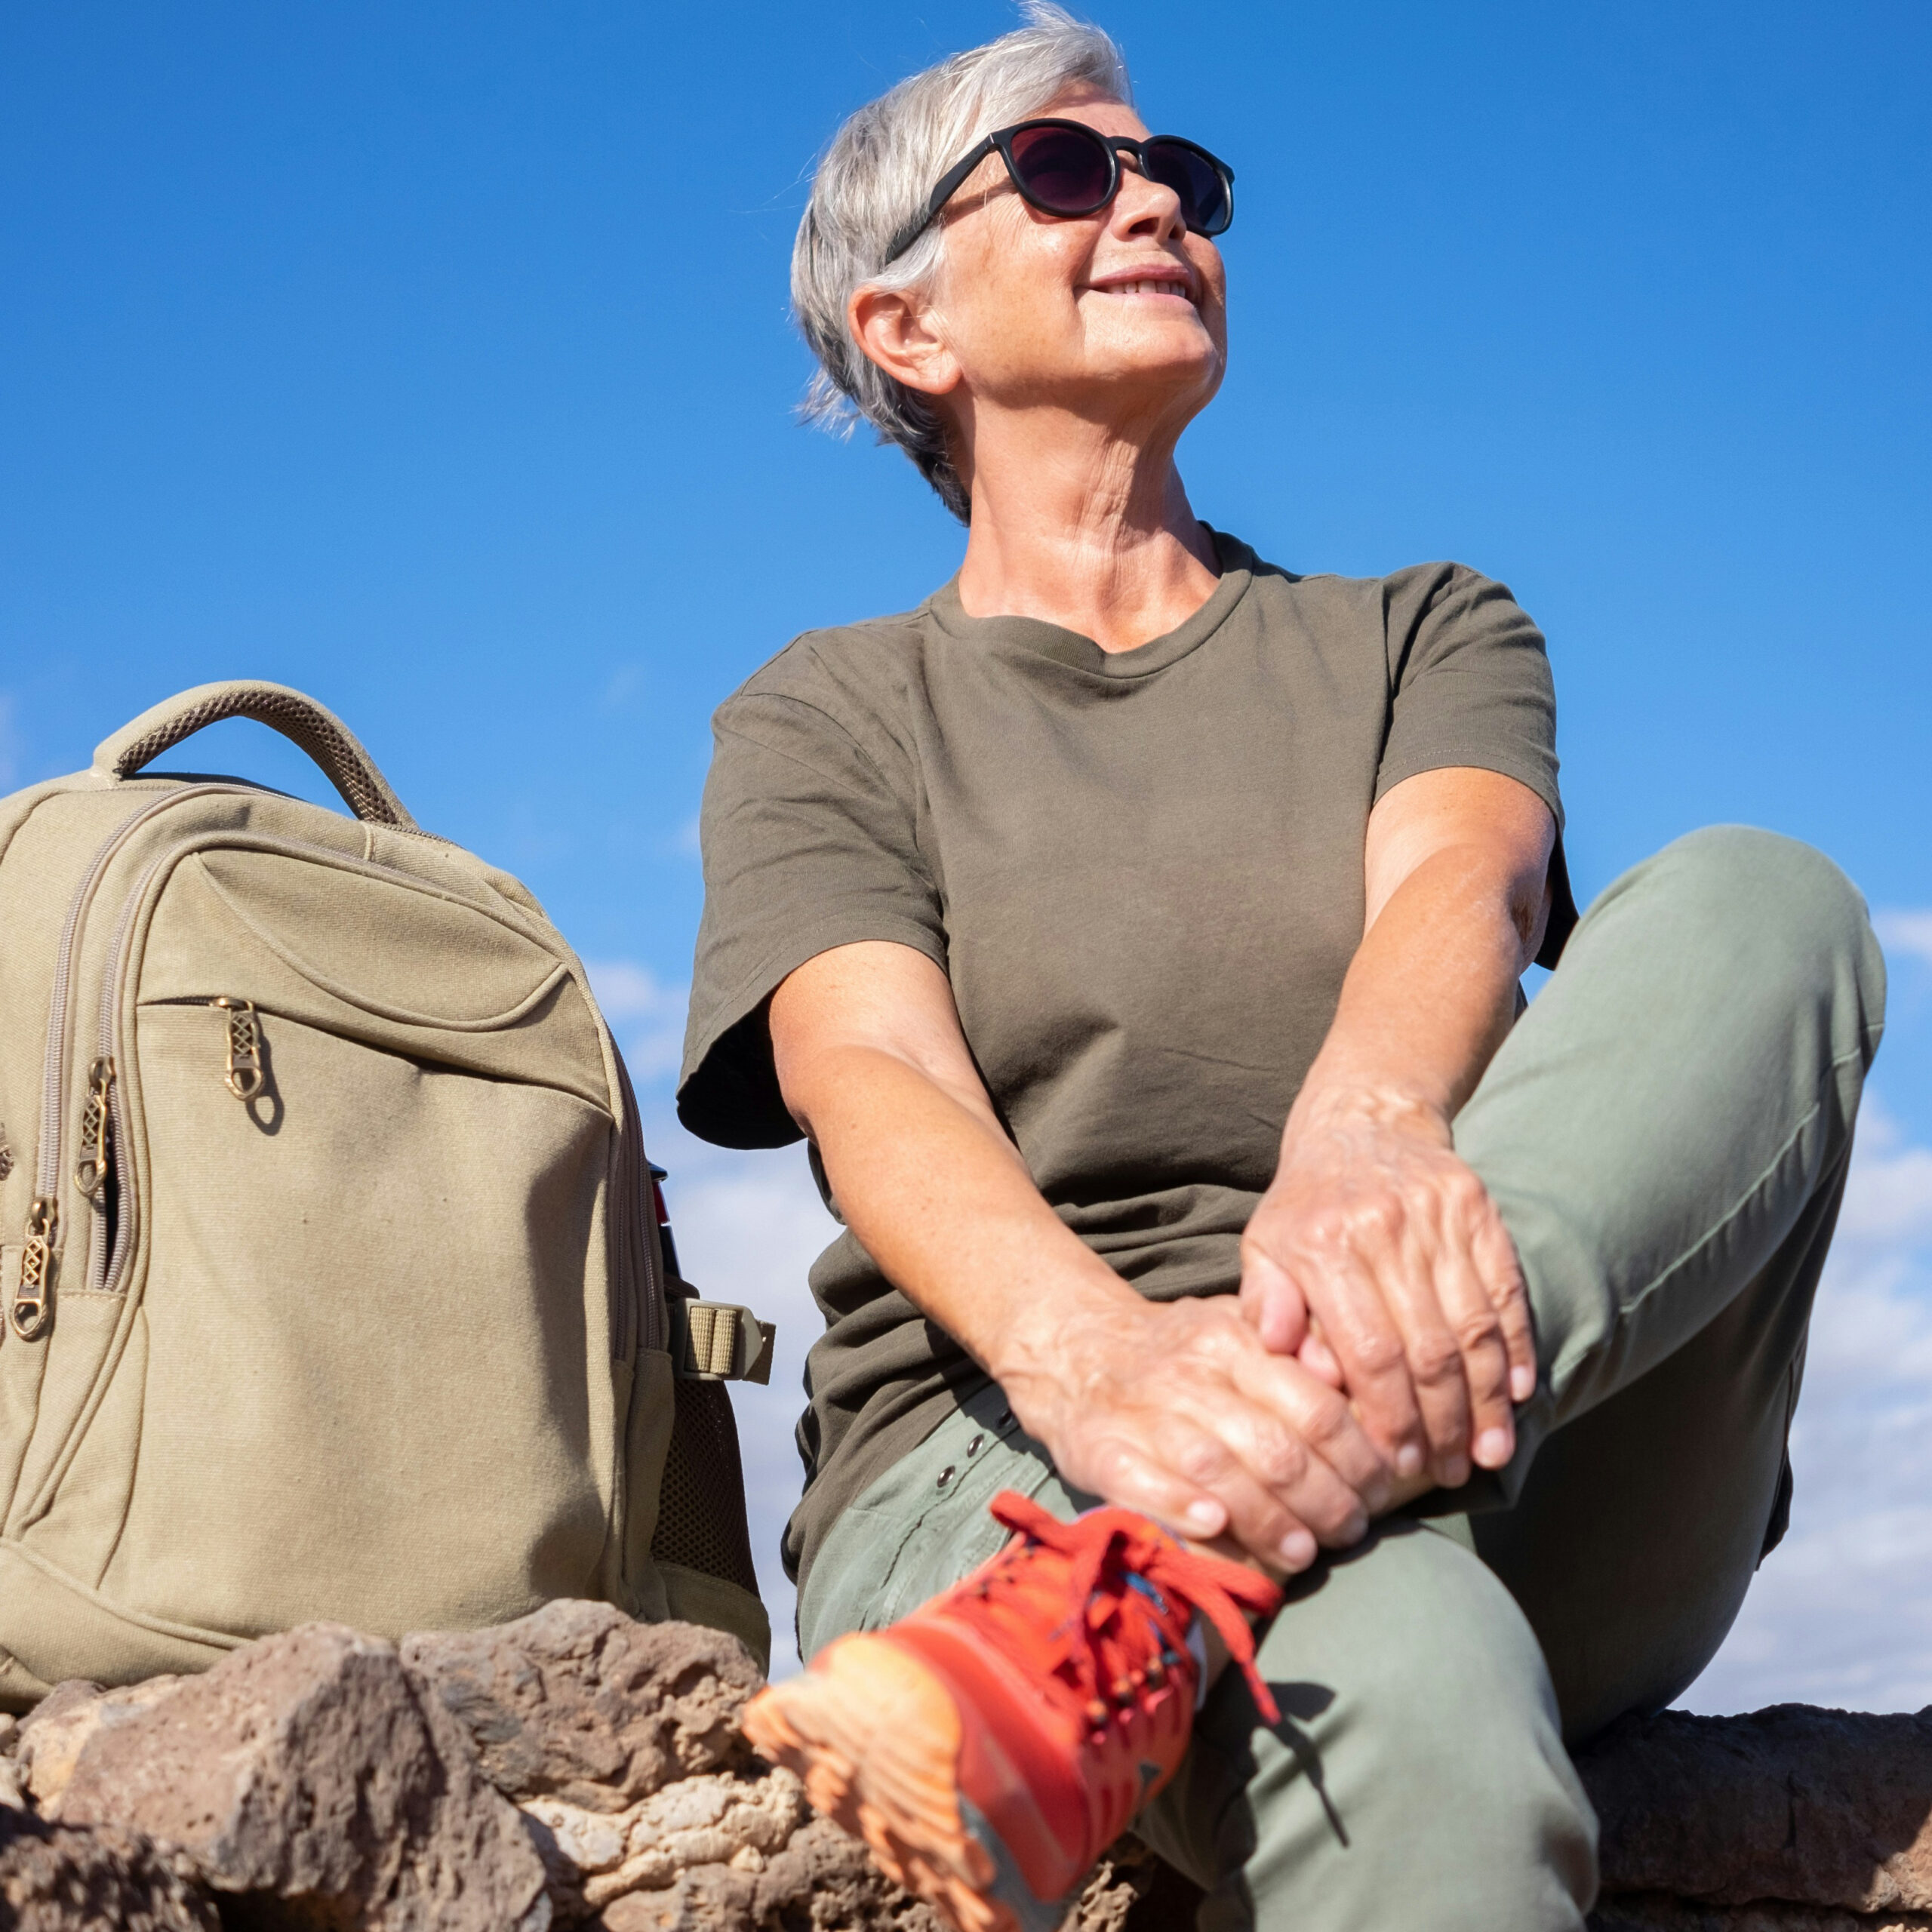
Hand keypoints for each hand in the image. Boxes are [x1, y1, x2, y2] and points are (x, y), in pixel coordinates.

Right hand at [996, 1290, 1393, 1573]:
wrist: (1076, 1349)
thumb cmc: (1179, 1352)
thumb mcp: (1238, 1328)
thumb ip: (1295, 1348)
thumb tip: (1349, 1376)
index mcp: (1233, 1341)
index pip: (1315, 1405)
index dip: (1357, 1457)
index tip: (1381, 1490)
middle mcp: (1190, 1373)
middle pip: (1275, 1448)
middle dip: (1325, 1501)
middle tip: (1350, 1531)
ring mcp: (1141, 1412)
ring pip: (1218, 1471)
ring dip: (1268, 1520)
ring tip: (1304, 1553)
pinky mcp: (1098, 1448)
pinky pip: (1142, 1481)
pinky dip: (1180, 1506)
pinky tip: (1216, 1528)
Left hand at [1238, 1091, 1535, 1490]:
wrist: (1361, 1120)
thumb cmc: (1305, 1206)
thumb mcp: (1265, 1247)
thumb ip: (1268, 1306)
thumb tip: (1293, 1364)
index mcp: (1324, 1246)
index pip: (1369, 1352)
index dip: (1390, 1415)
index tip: (1399, 1465)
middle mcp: (1384, 1230)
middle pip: (1428, 1349)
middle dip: (1443, 1423)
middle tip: (1449, 1474)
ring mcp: (1436, 1217)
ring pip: (1474, 1326)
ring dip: (1487, 1400)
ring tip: (1490, 1452)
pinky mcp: (1477, 1208)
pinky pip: (1505, 1290)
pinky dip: (1516, 1346)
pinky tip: (1520, 1394)